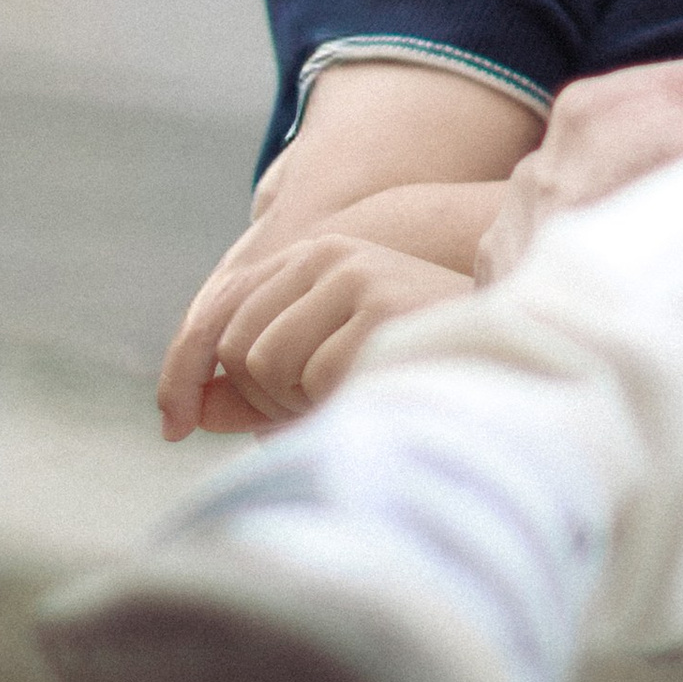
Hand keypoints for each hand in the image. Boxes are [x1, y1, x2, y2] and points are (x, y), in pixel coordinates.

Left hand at [177, 228, 471, 430]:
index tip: (174, 425)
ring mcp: (357, 276)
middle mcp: (330, 256)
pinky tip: (377, 388)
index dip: (184, 371)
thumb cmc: (409, 368)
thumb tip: (188, 410)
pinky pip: (313, 378)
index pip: (220, 311)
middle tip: (317, 408)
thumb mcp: (322, 368)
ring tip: (355, 393)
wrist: (508, 356)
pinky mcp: (380, 307)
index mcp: (313, 260)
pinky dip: (335, 401)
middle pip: (237, 345)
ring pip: (266, 364)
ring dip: (299, 402)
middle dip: (261, 397)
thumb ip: (256, 384)